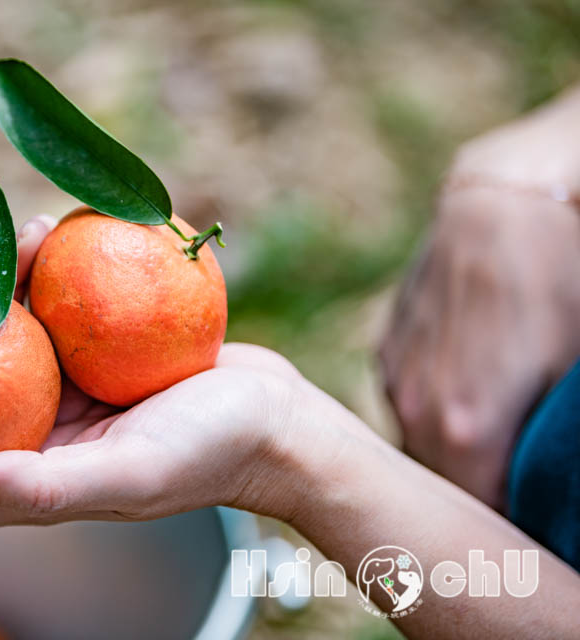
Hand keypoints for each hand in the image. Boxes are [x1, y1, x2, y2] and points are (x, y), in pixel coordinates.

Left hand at [0, 217, 346, 532]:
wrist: (277, 415)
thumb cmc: (212, 451)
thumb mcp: (131, 471)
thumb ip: (44, 486)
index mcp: (31, 480)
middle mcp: (35, 440)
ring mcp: (62, 396)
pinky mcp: (91, 358)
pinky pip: (46, 313)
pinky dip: (38, 275)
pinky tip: (46, 234)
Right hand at [380, 97, 579, 508]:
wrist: (500, 206)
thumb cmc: (555, 283)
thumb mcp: (572, 376)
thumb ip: (552, 444)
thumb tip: (552, 483)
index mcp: (463, 430)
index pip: (478, 516)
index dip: (510, 523)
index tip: (534, 519)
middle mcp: (414, 410)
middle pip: (443, 483)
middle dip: (477, 489)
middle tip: (517, 484)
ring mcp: (395, 377)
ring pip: (419, 440)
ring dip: (453, 447)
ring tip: (492, 430)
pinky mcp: (387, 348)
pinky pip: (407, 400)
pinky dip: (434, 406)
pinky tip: (467, 381)